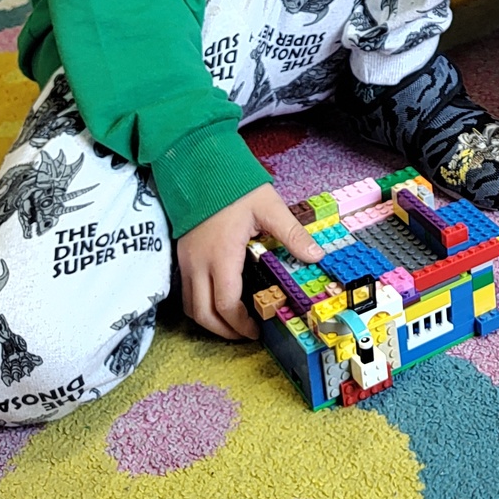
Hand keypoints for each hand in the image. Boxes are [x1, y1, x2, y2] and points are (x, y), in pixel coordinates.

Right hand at [176, 183, 323, 340]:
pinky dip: (200, 304)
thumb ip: (292, 233)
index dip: (241, 324)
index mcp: (221, 256)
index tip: (258, 330)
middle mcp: (198, 264)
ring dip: (210, 320)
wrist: (197, 164)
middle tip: (246, 334)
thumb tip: (316, 255)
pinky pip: (186, 292)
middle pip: (203, 314)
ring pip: (190, 306)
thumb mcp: (269, 206)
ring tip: (233, 322)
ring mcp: (186, 260)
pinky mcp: (182, 254)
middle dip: (224, 331)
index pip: (226, 304)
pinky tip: (218, 299)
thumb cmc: (233, 185)